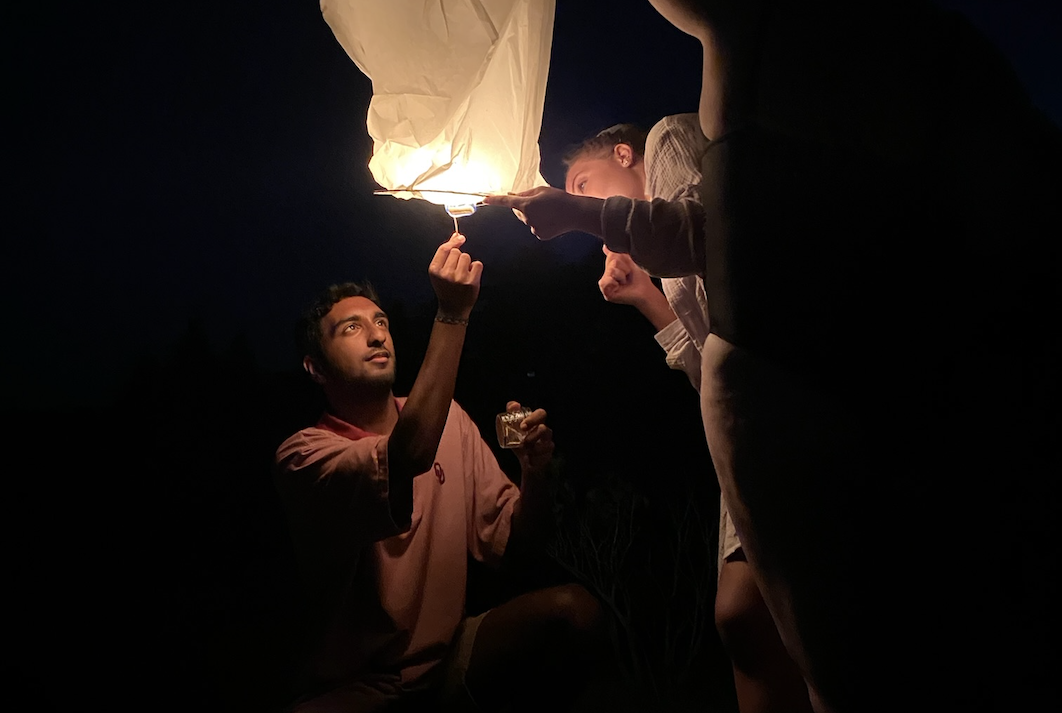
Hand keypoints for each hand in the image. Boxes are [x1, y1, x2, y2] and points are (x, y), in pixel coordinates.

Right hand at [428, 233, 482, 319]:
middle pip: (456, 252)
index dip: (453, 241)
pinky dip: (476, 269)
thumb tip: (456, 235)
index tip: (460, 237)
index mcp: (434, 270)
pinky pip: (477, 264)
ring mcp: (459, 278)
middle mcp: (446, 274)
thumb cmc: (446, 288)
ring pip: (466, 257)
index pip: (444, 249)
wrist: (453, 309)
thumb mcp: (439, 272)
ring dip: (466, 263)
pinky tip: (470, 277)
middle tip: (456, 270)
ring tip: (463, 274)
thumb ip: (445, 254)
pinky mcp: (471, 282)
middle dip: (458, 257)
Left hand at [483, 187, 598, 240]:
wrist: (575, 213)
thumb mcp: (541, 190)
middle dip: (524, 207)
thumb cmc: (559, 199)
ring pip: (527, 220)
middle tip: (540, 203)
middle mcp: (527, 218)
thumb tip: (513, 196)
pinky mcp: (539, 235)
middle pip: (518, 211)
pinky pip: (534, 227)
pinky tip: (551, 220)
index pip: (507, 202)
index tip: (484, 200)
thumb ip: (525, 193)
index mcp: (527, 204)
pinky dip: (540, 223)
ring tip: (549, 211)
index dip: (495, 200)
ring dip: (533, 215)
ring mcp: (533, 228)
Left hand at [507, 400, 552, 471]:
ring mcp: (548, 446)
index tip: (522, 426)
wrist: (523, 461)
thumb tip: (514, 405)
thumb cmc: (520, 440)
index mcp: (538, 422)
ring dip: (533, 449)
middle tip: (523, 442)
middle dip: (534, 435)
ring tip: (524, 452)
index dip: (533, 418)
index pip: (541, 414)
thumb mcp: (513, 427)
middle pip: (546, 430)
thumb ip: (512, 413)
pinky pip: (542, 459)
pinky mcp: (547, 458)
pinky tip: (528, 460)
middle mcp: (546, 432)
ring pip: (546, 446)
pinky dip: (534, 460)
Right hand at [598, 246, 659, 307]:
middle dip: (623, 268)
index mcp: (610, 270)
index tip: (628, 269)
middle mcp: (606, 277)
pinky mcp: (607, 293)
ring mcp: (606, 286)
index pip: (611, 256)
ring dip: (621, 275)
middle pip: (612, 262)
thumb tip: (605, 246)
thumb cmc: (639, 279)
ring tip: (624, 281)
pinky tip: (619, 286)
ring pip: (610, 270)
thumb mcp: (628, 262)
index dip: (622, 261)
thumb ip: (617, 253)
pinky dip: (615, 282)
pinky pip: (606, 281)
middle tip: (627, 276)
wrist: (645, 291)